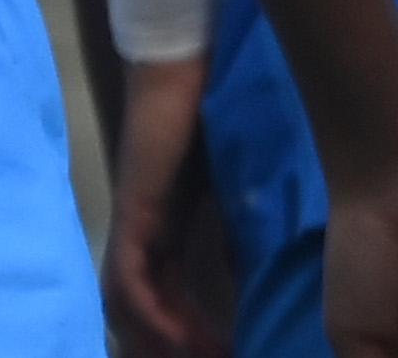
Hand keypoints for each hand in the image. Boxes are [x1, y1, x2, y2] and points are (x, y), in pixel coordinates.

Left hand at [106, 56, 225, 357]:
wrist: (181, 69)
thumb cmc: (209, 118)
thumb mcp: (231, 190)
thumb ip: (239, 230)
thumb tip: (269, 271)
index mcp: (164, 230)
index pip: (166, 297)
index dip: (187, 333)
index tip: (223, 353)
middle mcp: (142, 233)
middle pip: (140, 309)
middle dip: (167, 346)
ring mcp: (133, 223)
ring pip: (127, 303)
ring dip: (159, 341)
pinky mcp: (132, 211)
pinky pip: (129, 276)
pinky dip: (151, 313)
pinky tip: (181, 339)